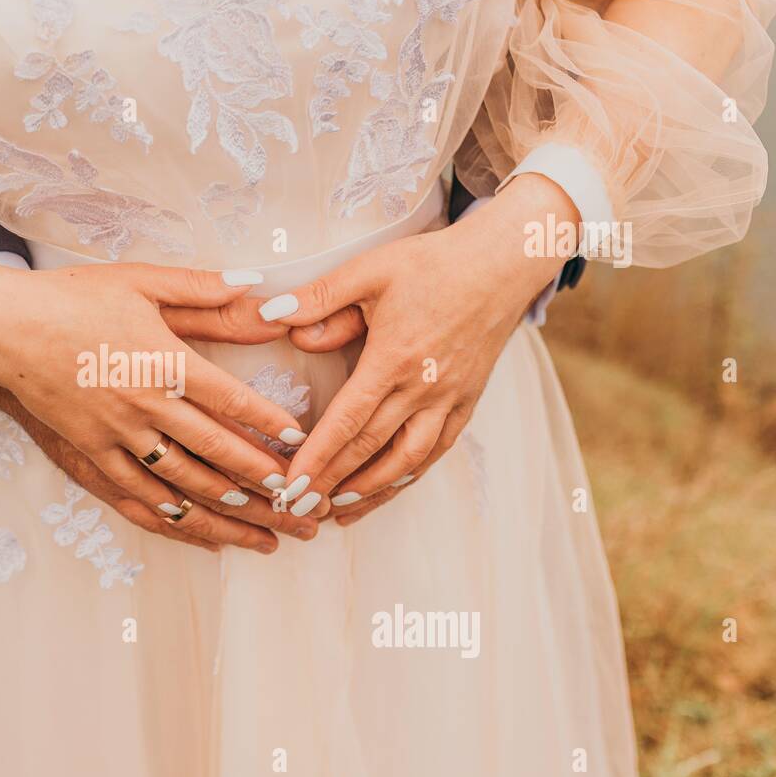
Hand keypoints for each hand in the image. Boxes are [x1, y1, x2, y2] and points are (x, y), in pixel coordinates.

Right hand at [0, 262, 308, 547]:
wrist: (5, 327)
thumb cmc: (75, 298)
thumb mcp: (142, 281)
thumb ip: (204, 291)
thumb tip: (259, 289)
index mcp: (162, 360)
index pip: (228, 399)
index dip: (267, 424)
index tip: (301, 443)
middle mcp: (144, 405)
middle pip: (214, 452)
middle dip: (263, 483)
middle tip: (301, 505)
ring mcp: (116, 435)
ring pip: (181, 484)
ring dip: (228, 512)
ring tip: (267, 532)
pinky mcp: (90, 453)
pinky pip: (137, 494)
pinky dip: (173, 518)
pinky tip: (203, 532)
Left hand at [259, 174, 578, 508]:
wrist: (503, 264)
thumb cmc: (433, 264)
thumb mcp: (370, 270)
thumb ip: (321, 297)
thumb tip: (272, 317)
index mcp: (394, 358)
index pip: (349, 420)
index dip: (318, 457)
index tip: (291, 485)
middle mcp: (424, 388)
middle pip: (372, 449)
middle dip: (333, 485)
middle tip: (301, 510)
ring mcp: (449, 400)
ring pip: (408, 460)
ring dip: (372, 490)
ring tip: (338, 512)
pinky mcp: (466, 403)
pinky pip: (436, 451)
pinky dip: (408, 476)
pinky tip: (386, 489)